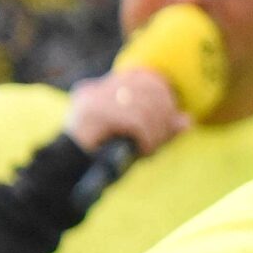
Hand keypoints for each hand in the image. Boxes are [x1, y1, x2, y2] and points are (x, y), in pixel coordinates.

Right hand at [65, 67, 190, 155]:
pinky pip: (136, 122)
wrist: (65, 173)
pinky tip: (142, 150)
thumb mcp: (135, 139)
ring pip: (145, 107)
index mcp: (102, 89)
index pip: (143, 78)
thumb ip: (159, 127)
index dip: (164, 98)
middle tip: (160, 139)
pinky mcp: (95, 114)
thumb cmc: (100, 159)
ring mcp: (93, 100)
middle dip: (164, 116)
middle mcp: (96, 89)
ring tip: (148, 148)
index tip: (171, 119)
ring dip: (155, 132)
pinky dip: (146, 138)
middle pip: (148, 90)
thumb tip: (187, 121)